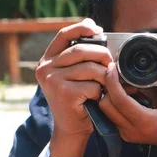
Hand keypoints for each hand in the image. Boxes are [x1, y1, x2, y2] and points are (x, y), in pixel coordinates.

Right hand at [35, 18, 112, 156]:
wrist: (72, 129)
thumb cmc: (78, 100)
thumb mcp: (75, 74)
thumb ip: (81, 57)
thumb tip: (98, 32)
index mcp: (47, 60)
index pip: (63, 35)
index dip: (81, 28)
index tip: (97, 28)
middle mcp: (45, 68)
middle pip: (81, 50)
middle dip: (102, 55)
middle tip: (111, 64)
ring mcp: (52, 80)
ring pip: (90, 69)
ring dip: (104, 77)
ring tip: (106, 85)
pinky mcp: (64, 94)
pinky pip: (92, 86)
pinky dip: (100, 92)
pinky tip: (96, 99)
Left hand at [99, 41, 156, 156]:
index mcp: (145, 122)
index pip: (117, 99)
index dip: (111, 80)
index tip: (113, 66)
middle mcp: (132, 131)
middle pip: (105, 104)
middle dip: (108, 86)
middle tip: (118, 73)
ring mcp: (127, 134)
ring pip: (105, 110)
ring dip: (110, 94)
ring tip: (125, 83)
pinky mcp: (124, 134)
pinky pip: (111, 115)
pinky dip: (115, 102)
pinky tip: (128, 94)